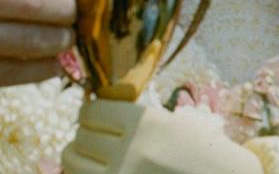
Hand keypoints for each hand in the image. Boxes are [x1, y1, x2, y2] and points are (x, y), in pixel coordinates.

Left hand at [62, 100, 263, 173]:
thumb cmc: (205, 155)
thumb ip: (134, 119)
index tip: (93, 117)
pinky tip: (104, 172)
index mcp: (144, 123)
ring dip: (79, 161)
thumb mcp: (172, 125)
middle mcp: (130, 151)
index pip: (91, 111)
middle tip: (95, 141)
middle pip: (80, 138)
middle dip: (84, 138)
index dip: (89, 114)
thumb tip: (90, 114)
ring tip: (94, 160)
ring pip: (73, 165)